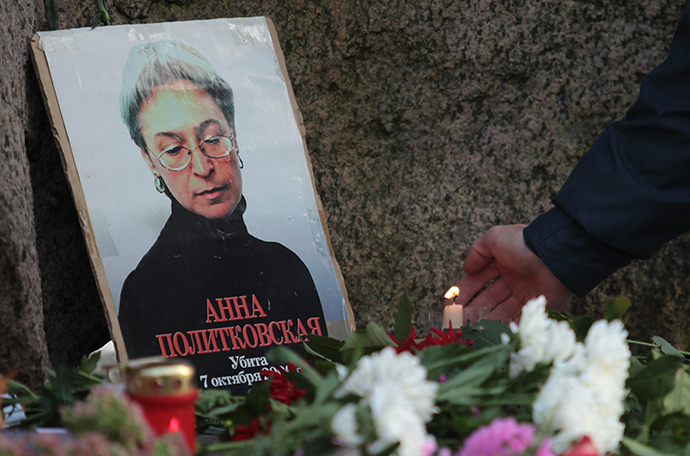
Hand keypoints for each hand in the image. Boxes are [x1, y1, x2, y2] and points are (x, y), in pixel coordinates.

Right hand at [455, 224, 572, 321]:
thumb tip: (467, 268)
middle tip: (459, 320)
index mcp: (502, 263)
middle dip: (473, 309)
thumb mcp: (494, 238)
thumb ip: (477, 251)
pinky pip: (519, 319)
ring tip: (471, 328)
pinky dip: (506, 326)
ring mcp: (525, 294)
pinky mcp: (537, 306)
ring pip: (501, 310)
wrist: (554, 256)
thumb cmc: (523, 244)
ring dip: (486, 319)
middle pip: (488, 298)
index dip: (464, 291)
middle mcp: (513, 279)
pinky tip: (491, 332)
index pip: (478, 280)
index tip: (452, 303)